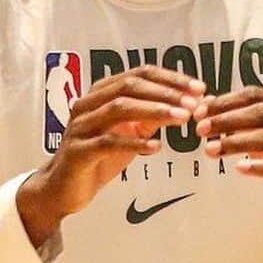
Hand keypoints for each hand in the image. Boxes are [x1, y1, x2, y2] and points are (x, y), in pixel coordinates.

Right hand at [18, 65, 204, 244]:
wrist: (63, 189)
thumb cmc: (98, 158)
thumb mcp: (129, 133)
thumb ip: (151, 118)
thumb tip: (188, 105)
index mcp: (101, 93)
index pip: (139, 74)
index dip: (170, 78)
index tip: (198, 88)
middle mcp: (88, 104)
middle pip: (130, 86)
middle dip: (166, 92)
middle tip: (194, 103)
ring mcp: (81, 126)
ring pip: (119, 108)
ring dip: (154, 111)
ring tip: (181, 118)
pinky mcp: (78, 151)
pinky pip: (108, 142)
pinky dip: (134, 143)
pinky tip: (156, 148)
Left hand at [193, 89, 262, 257]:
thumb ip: (241, 121)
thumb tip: (206, 103)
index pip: (258, 95)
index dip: (227, 102)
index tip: (200, 112)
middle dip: (229, 119)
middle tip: (201, 129)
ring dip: (238, 141)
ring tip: (210, 150)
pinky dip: (260, 166)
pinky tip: (238, 168)